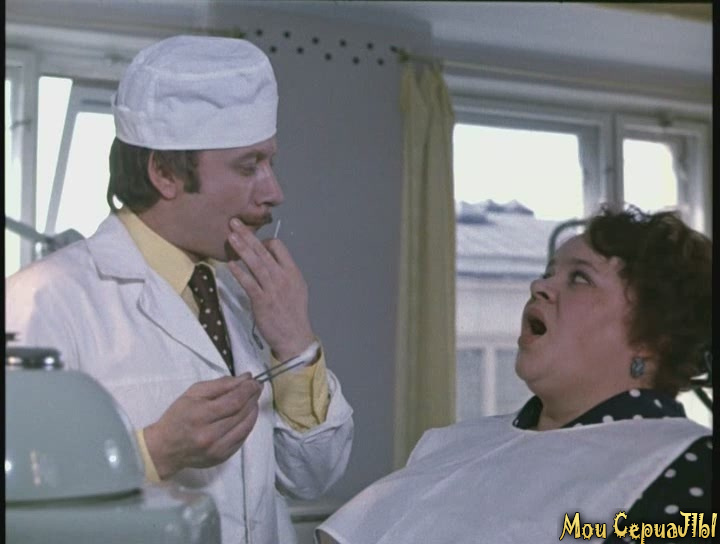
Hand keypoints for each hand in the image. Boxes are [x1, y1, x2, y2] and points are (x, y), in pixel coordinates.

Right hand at [143, 374, 261, 479]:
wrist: (164, 448)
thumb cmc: (178, 416)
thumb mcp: (193, 393)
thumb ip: (221, 384)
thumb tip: (246, 378)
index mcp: (201, 415)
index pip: (234, 401)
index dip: (248, 390)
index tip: (255, 381)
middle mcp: (210, 435)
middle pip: (241, 413)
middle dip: (252, 397)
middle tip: (257, 387)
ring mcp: (217, 449)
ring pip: (246, 426)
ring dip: (253, 411)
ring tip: (253, 400)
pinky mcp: (222, 457)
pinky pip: (242, 438)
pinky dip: (248, 425)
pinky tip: (247, 415)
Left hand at [226, 218, 315, 360]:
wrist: (294, 336)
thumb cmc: (293, 313)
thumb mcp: (296, 288)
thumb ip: (283, 272)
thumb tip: (268, 259)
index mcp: (292, 272)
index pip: (279, 247)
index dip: (264, 241)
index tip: (254, 242)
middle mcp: (283, 277)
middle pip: (264, 251)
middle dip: (248, 236)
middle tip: (234, 223)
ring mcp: (272, 289)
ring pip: (256, 264)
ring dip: (242, 249)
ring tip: (231, 236)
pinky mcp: (262, 301)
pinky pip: (249, 283)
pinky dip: (240, 272)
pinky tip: (231, 264)